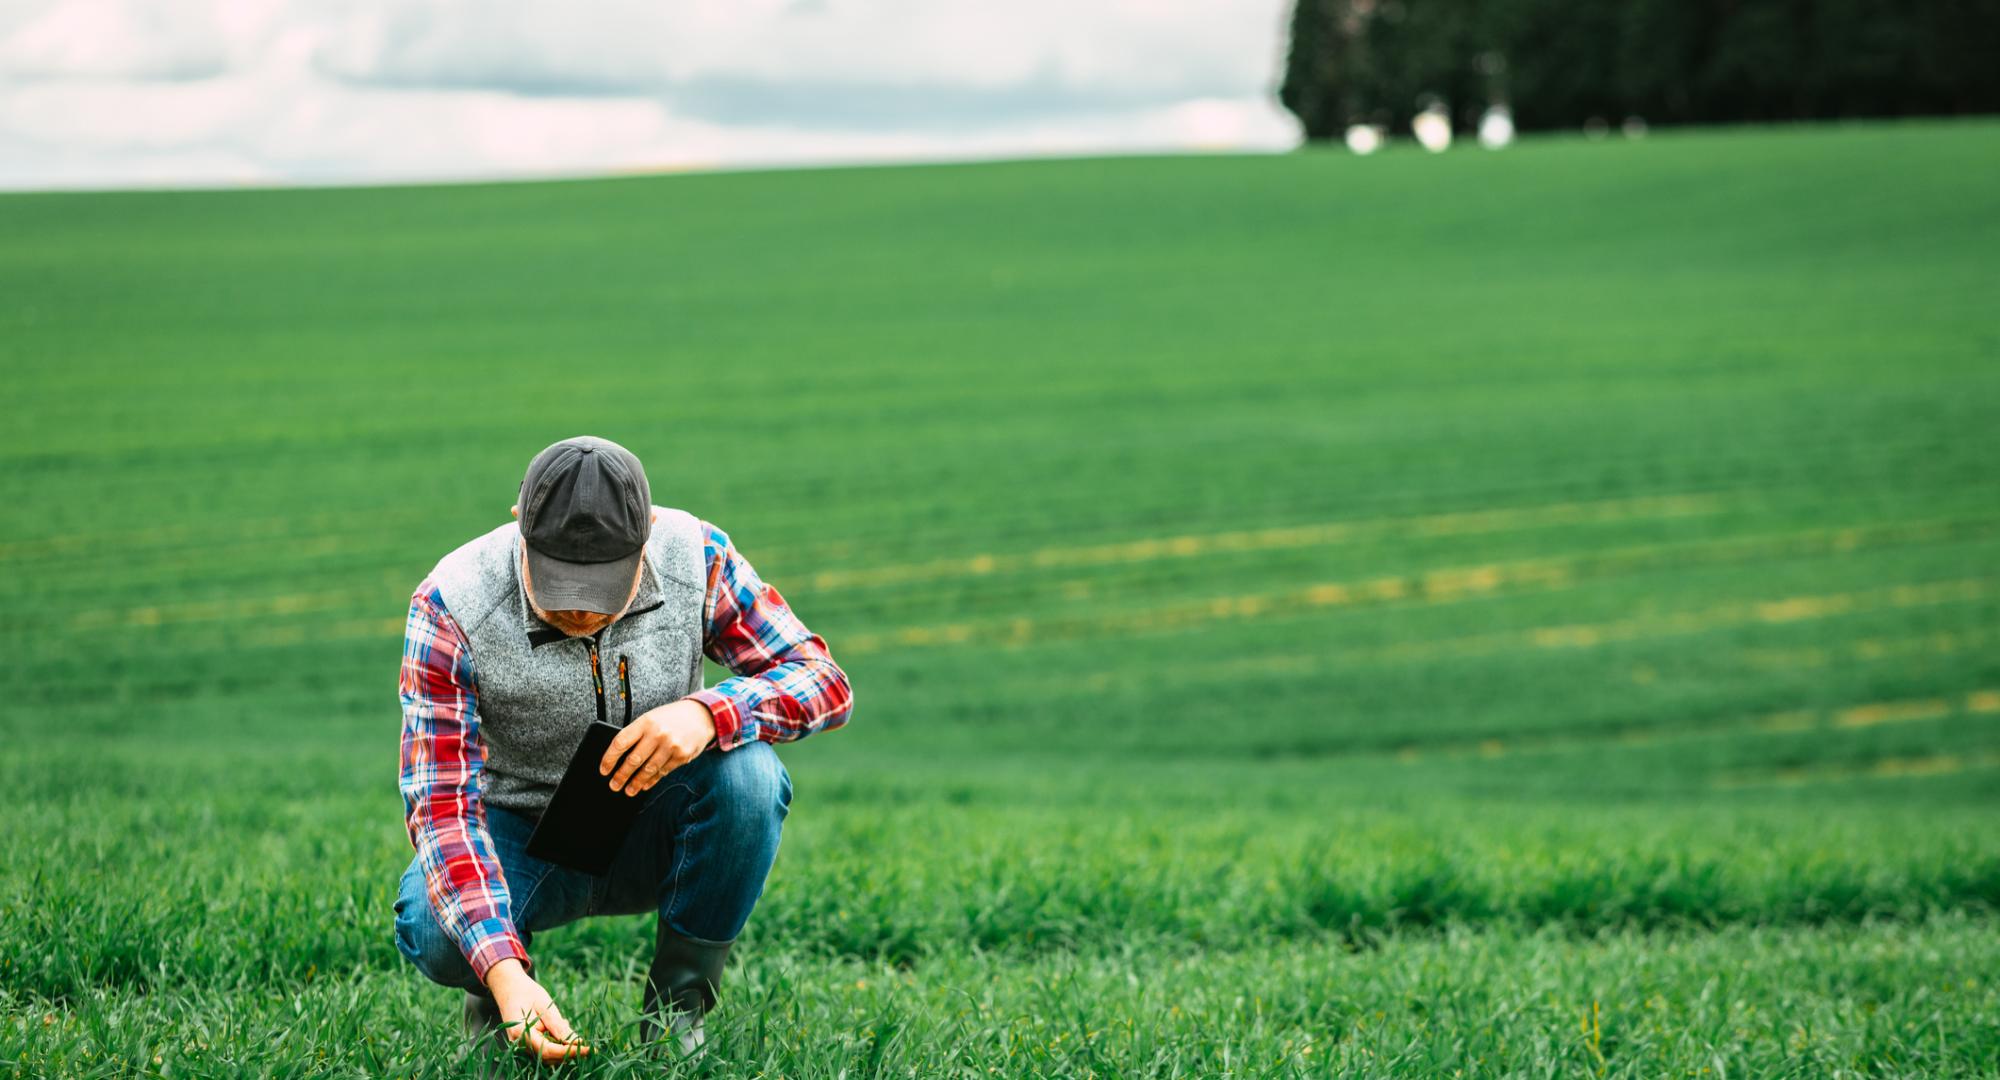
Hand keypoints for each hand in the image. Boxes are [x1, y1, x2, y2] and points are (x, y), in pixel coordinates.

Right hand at [485, 958, 589, 1062]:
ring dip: (563, 1049)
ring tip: (567, 1025)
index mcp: (521, 1033)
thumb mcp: (545, 1005)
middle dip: (569, 1053)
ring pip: (547, 1056)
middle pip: (548, 1057)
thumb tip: (575, 1042)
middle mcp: (519, 1044)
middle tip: (588, 1046)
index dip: (568, 1052)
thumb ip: (557, 1025)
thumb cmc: (527, 993)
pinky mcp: (526, 1044)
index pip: (548, 1050)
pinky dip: (556, 1043)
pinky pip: (544, 1050)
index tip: (587, 1049)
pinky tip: (560, 1026)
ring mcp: (521, 1046)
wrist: (509, 988)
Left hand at [601, 698, 715, 795]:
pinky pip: (663, 772)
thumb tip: (618, 757)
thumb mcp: (651, 718)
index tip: (603, 770)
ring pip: (648, 769)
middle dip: (621, 776)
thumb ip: (637, 734)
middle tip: (614, 785)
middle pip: (633, 760)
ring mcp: (671, 746)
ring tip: (628, 790)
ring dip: (636, 783)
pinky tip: (644, 785)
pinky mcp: (682, 756)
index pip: (621, 742)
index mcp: (646, 722)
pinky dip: (652, 780)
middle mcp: (658, 734)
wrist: (702, 715)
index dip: (609, 758)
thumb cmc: (671, 717)